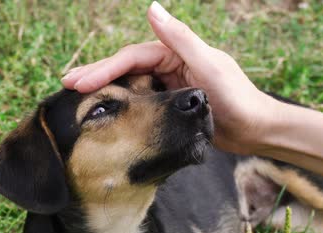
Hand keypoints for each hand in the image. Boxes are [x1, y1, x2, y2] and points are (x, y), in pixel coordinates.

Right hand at [61, 1, 274, 154]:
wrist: (256, 130)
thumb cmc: (238, 97)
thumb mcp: (209, 65)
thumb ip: (180, 38)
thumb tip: (151, 6)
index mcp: (175, 52)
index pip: (131, 57)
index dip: (104, 68)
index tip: (78, 82)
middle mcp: (169, 66)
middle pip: (126, 69)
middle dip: (96, 75)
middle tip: (66, 85)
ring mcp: (169, 87)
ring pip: (131, 86)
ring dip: (106, 90)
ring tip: (77, 99)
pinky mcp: (171, 108)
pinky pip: (141, 103)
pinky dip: (123, 106)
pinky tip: (107, 114)